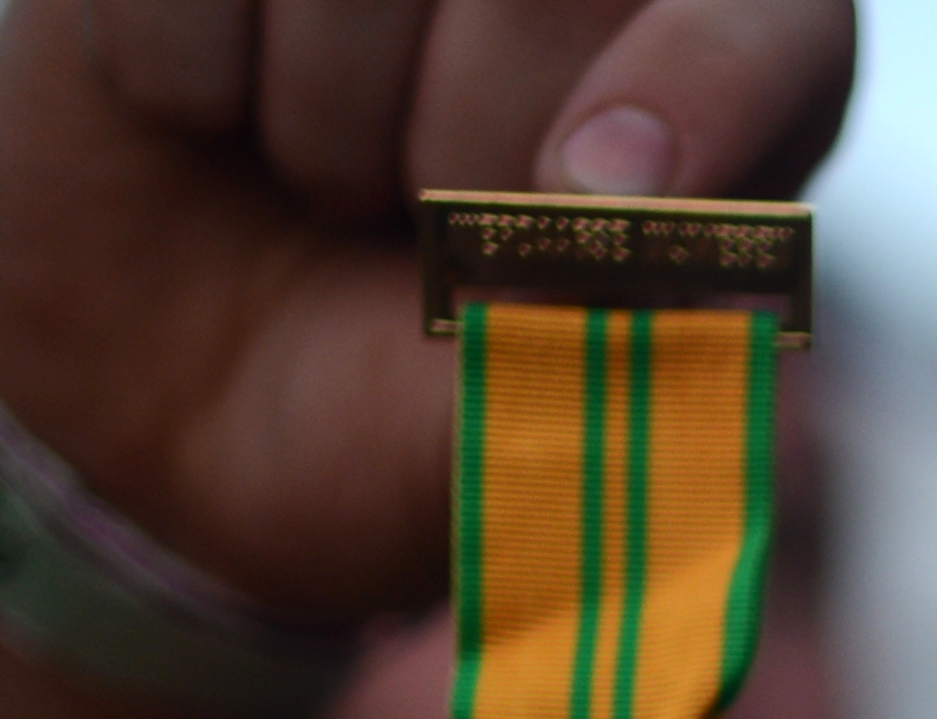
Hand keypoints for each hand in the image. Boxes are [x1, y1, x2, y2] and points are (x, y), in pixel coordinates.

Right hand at [0, 0, 857, 613]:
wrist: (167, 443)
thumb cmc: (392, 437)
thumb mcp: (526, 458)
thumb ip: (633, 388)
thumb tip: (716, 326)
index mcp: (725, 95)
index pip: (769, 24)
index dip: (698, 87)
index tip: (598, 197)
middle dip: (468, 134)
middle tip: (426, 236)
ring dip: (318, 115)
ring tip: (320, 188)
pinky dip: (177, 65)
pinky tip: (204, 121)